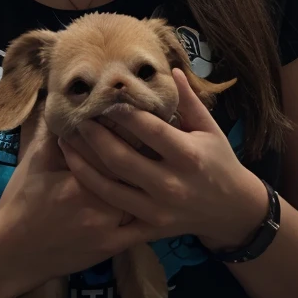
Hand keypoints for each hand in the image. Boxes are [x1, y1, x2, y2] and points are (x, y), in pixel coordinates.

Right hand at [0, 118, 152, 288]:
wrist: (12, 252)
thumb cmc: (21, 202)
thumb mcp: (35, 161)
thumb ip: (55, 132)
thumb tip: (70, 103)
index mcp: (79, 181)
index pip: (113, 149)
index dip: (125, 130)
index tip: (132, 113)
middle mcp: (98, 206)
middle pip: (132, 173)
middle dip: (141, 153)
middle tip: (151, 135)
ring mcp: (108, 230)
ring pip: (140, 198)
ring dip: (148, 180)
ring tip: (156, 161)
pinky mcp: (111, 248)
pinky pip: (140, 228)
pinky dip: (150, 211)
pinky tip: (154, 196)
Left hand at [58, 68, 269, 249]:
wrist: (232, 211)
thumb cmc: (219, 161)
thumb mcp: (209, 129)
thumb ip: (188, 101)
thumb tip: (170, 69)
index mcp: (187, 155)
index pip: (148, 129)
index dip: (122, 112)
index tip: (104, 96)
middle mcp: (171, 184)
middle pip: (121, 159)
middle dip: (94, 137)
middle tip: (76, 118)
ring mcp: (158, 209)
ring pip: (110, 188)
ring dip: (83, 165)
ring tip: (65, 143)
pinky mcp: (150, 228)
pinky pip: (114, 213)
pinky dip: (94, 195)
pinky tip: (76, 176)